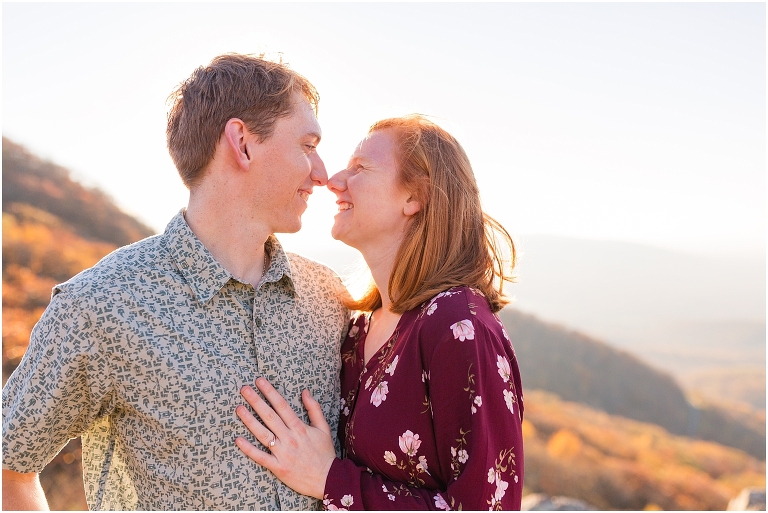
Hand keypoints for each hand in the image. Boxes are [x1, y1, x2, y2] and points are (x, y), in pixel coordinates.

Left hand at [235, 378, 336, 498]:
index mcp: (300, 428)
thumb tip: (305, 391)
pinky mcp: (278, 468)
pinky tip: (238, 440)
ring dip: (249, 420)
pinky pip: (261, 457)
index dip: (270, 392)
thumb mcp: (324, 428)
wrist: (328, 479)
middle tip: (244, 389)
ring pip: (263, 434)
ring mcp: (283, 453)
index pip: (282, 406)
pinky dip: (249, 449)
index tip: (259, 381)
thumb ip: (314, 409)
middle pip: (270, 416)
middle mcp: (290, 438)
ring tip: (238, 408)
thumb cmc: (325, 453)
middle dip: (256, 401)